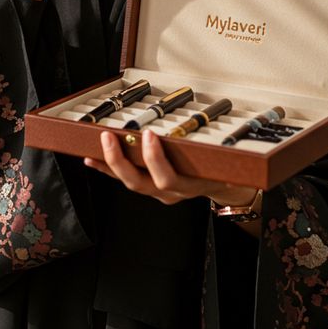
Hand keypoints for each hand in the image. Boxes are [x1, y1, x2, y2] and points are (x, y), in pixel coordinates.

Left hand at [84, 128, 259, 209]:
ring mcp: (157, 191)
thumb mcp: (232, 166)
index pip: (168, 178)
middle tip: (110, 138)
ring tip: (96, 148)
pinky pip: (124, 180)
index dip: (155, 160)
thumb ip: (231, 163)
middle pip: (140, 183)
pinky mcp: (148, 186)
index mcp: (189, 185)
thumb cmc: (225, 171)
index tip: (149, 136)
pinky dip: (106, 169)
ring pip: (129, 182)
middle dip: (121, 161)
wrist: (223, 188)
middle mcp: (170, 192)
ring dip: (110, 164)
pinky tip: (92, 158)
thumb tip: (235, 152)